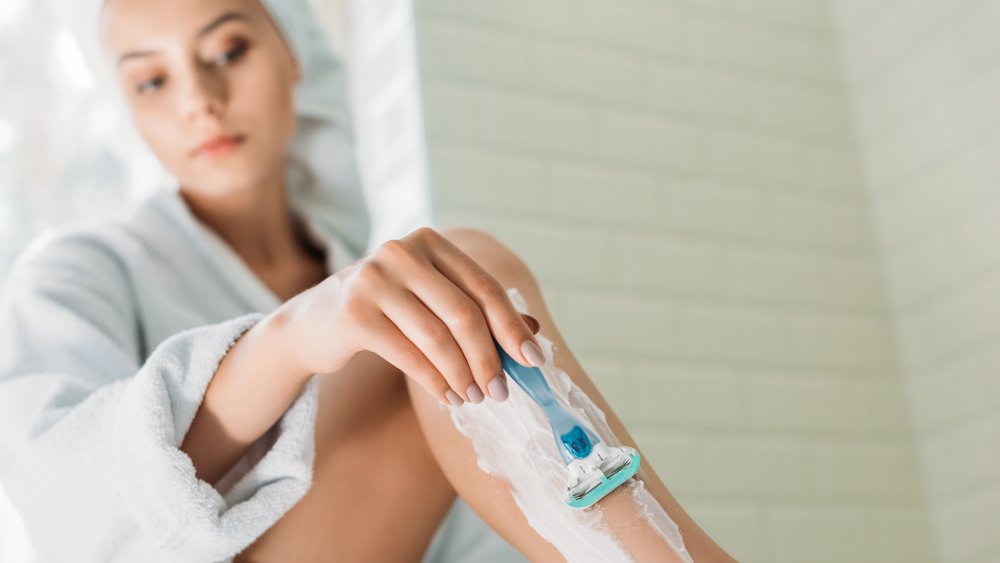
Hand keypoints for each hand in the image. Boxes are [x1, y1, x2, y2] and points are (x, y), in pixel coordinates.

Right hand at [279, 227, 543, 404]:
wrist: (315, 323)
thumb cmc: (386, 311)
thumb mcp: (431, 300)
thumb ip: (478, 310)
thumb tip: (533, 332)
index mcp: (429, 242)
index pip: (483, 286)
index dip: (511, 326)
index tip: (534, 360)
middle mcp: (401, 252)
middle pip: (464, 313)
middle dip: (488, 358)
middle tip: (500, 391)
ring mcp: (373, 280)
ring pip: (437, 338)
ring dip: (463, 375)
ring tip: (474, 398)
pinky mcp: (354, 314)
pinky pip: (409, 356)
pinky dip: (435, 382)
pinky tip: (448, 397)